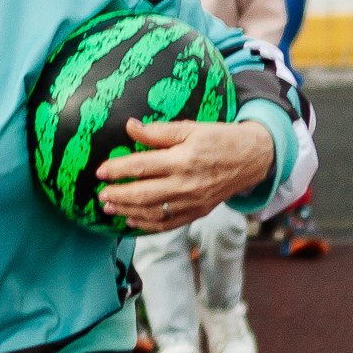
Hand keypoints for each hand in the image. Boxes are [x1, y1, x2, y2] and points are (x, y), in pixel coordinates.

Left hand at [96, 115, 275, 232]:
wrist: (251, 159)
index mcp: (183, 159)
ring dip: (127, 212)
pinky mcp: (197, 212)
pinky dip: (147, 225)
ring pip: (153, 212)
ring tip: (109, 208)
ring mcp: (192, 202)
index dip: (118, 170)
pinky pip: (168, 224)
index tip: (100, 171)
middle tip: (100, 195)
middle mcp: (186, 184)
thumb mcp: (191, 128)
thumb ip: (158, 131)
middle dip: (118, 196)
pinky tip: (132, 221)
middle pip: (143, 194)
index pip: (141, 166)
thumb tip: (130, 127)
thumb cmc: (219, 139)